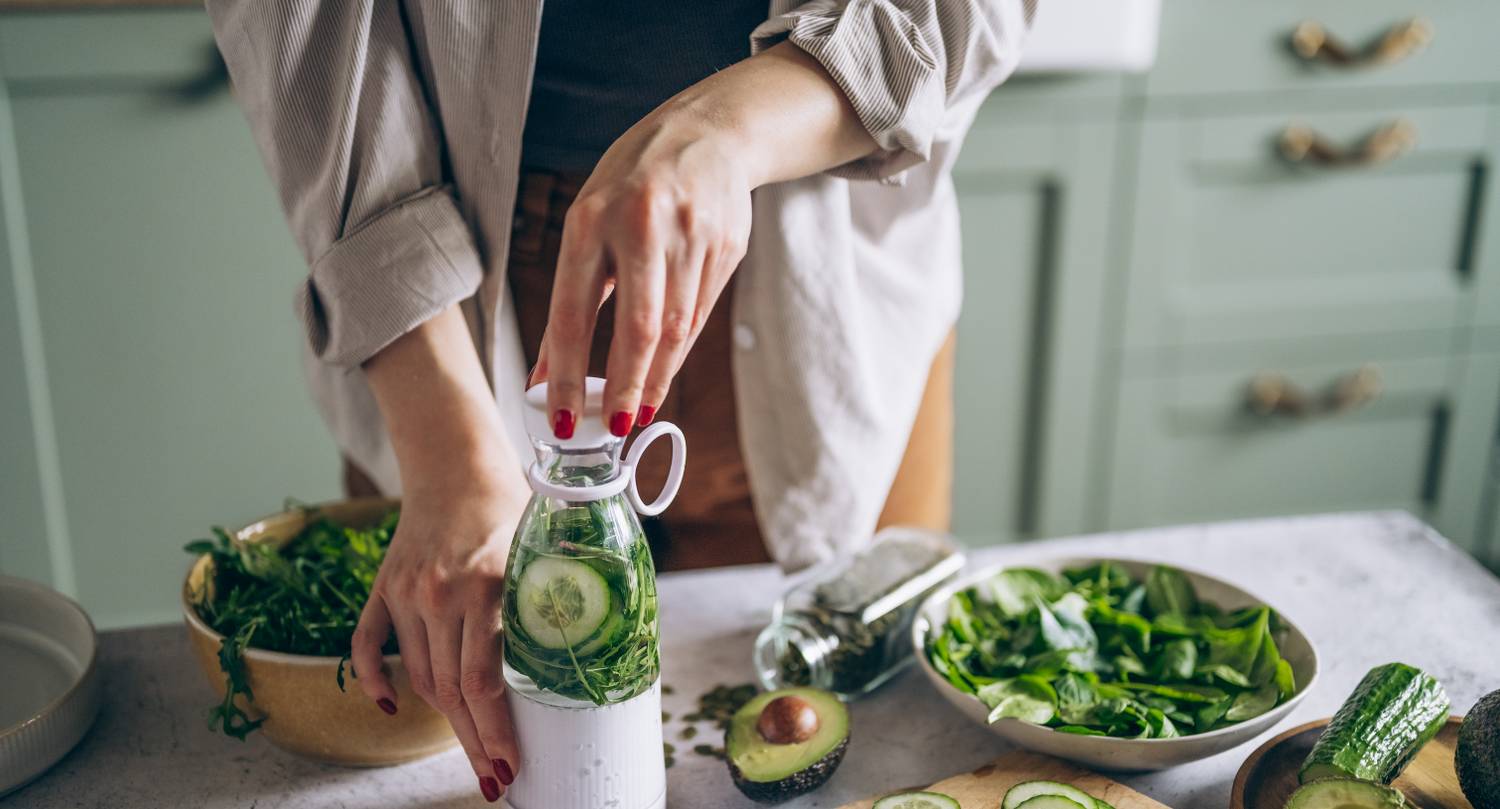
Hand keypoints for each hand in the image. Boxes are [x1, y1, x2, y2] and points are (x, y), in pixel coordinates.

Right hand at [356, 305, 530, 801]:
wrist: (458, 460)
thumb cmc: (513, 504)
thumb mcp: (545, 547)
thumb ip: (557, 598)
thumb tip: (595, 656)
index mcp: (487, 585)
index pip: (485, 681)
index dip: (498, 732)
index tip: (514, 765)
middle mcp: (440, 594)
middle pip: (452, 691)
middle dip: (478, 743)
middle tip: (497, 780)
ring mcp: (406, 593)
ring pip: (419, 675)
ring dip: (444, 722)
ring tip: (474, 755)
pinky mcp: (385, 586)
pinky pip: (367, 643)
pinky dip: (373, 678)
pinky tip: (390, 707)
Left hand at [535, 106, 751, 436]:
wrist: (710, 132)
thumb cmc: (632, 183)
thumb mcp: (588, 222)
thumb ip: (570, 298)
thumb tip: (544, 372)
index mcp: (593, 218)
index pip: (574, 312)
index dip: (565, 373)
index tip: (562, 418)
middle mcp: (645, 225)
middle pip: (638, 328)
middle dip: (624, 386)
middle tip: (614, 428)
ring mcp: (693, 236)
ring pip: (675, 329)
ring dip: (655, 378)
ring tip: (637, 411)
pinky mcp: (727, 247)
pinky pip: (699, 314)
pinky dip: (678, 351)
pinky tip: (663, 371)